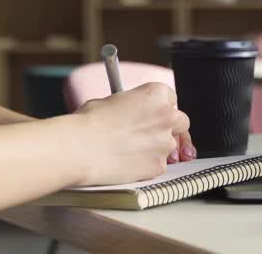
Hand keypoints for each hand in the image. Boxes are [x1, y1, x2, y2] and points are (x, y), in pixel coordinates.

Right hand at [72, 82, 191, 185]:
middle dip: (170, 129)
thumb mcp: (111, 101)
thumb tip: (133, 113)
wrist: (80, 148)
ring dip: (157, 149)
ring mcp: (164, 143)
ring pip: (170, 147)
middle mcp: (166, 117)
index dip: (161, 107)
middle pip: (181, 123)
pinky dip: (147, 166)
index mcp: (155, 94)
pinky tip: (128, 163)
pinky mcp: (158, 166)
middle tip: (153, 135)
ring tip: (132, 152)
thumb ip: (132, 106)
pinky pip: (159, 166)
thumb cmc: (89, 123)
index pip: (171, 99)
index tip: (155, 114)